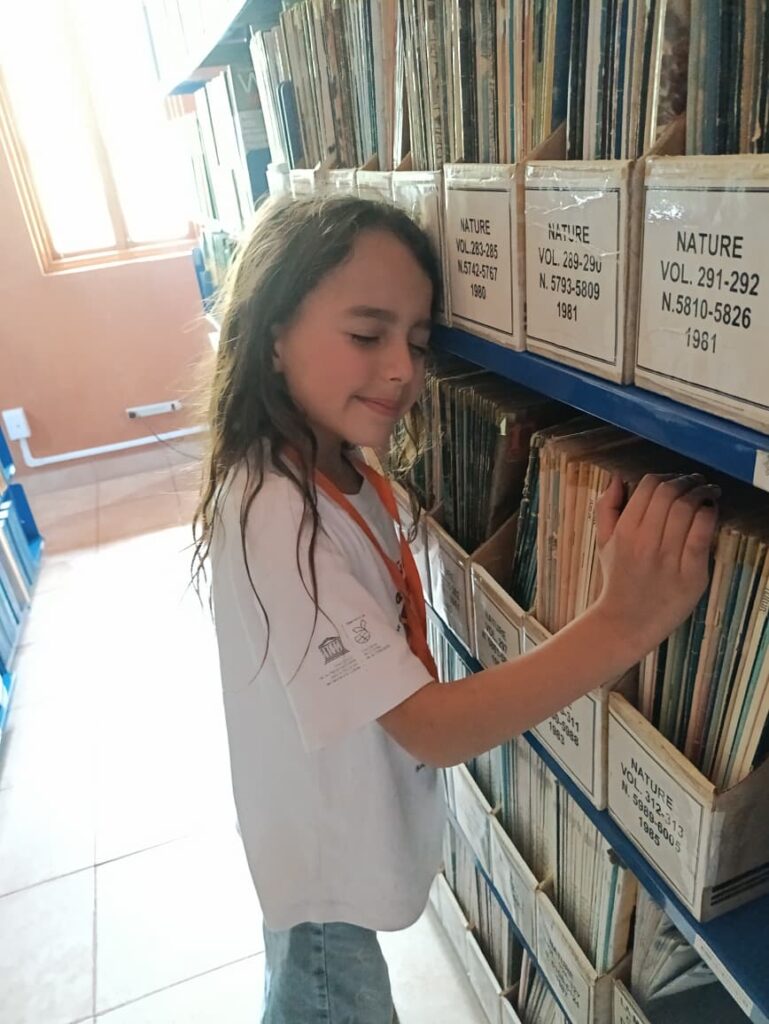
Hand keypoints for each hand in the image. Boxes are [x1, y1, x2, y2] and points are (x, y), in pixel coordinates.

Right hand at [592, 472, 718, 660]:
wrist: (626, 622)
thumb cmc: (618, 579)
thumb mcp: (604, 541)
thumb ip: (606, 507)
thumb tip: (617, 477)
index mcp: (625, 531)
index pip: (649, 486)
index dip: (666, 476)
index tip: (676, 479)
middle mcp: (645, 542)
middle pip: (670, 492)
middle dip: (687, 480)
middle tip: (697, 481)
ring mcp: (668, 559)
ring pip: (688, 508)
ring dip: (702, 492)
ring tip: (708, 492)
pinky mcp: (690, 575)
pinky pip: (702, 534)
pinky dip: (709, 515)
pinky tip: (711, 510)